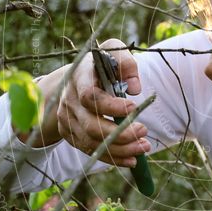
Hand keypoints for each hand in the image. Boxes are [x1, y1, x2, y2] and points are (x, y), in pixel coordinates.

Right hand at [54, 38, 151, 166]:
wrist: (76, 78)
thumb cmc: (100, 64)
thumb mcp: (113, 52)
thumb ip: (125, 63)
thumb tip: (134, 88)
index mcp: (79, 77)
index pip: (90, 97)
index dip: (112, 106)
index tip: (134, 107)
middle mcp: (69, 100)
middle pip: (90, 125)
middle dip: (119, 133)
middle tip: (144, 131)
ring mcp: (67, 119)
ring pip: (91, 142)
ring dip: (120, 149)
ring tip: (144, 147)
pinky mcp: (69, 134)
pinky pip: (90, 150)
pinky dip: (112, 158)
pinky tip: (132, 159)